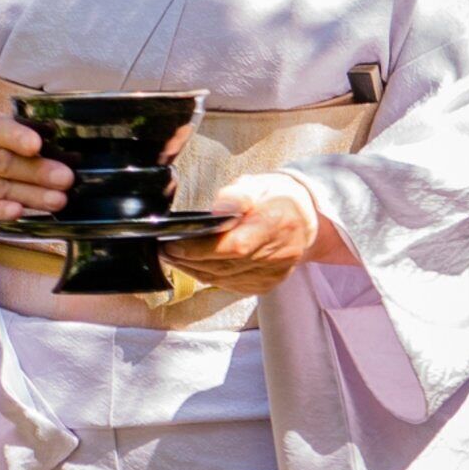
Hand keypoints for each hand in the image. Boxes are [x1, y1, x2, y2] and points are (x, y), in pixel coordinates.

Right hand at [0, 109, 74, 242]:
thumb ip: (20, 134)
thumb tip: (62, 142)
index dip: (18, 137)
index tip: (37, 144)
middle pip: (6, 164)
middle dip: (38, 172)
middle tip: (66, 178)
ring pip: (2, 189)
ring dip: (32, 196)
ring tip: (58, 199)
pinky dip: (1, 212)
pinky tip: (17, 212)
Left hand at [169, 172, 322, 297]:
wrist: (305, 220)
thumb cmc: (277, 199)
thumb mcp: (258, 184)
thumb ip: (236, 196)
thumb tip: (217, 210)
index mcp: (276, 224)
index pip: (234, 246)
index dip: (200, 249)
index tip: (172, 243)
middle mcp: (278, 254)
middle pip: (224, 265)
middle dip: (188, 259)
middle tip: (163, 249)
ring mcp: (272, 274)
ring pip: (223, 279)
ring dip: (193, 270)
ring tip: (173, 257)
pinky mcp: (265, 285)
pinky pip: (229, 286)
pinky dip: (208, 277)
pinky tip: (193, 266)